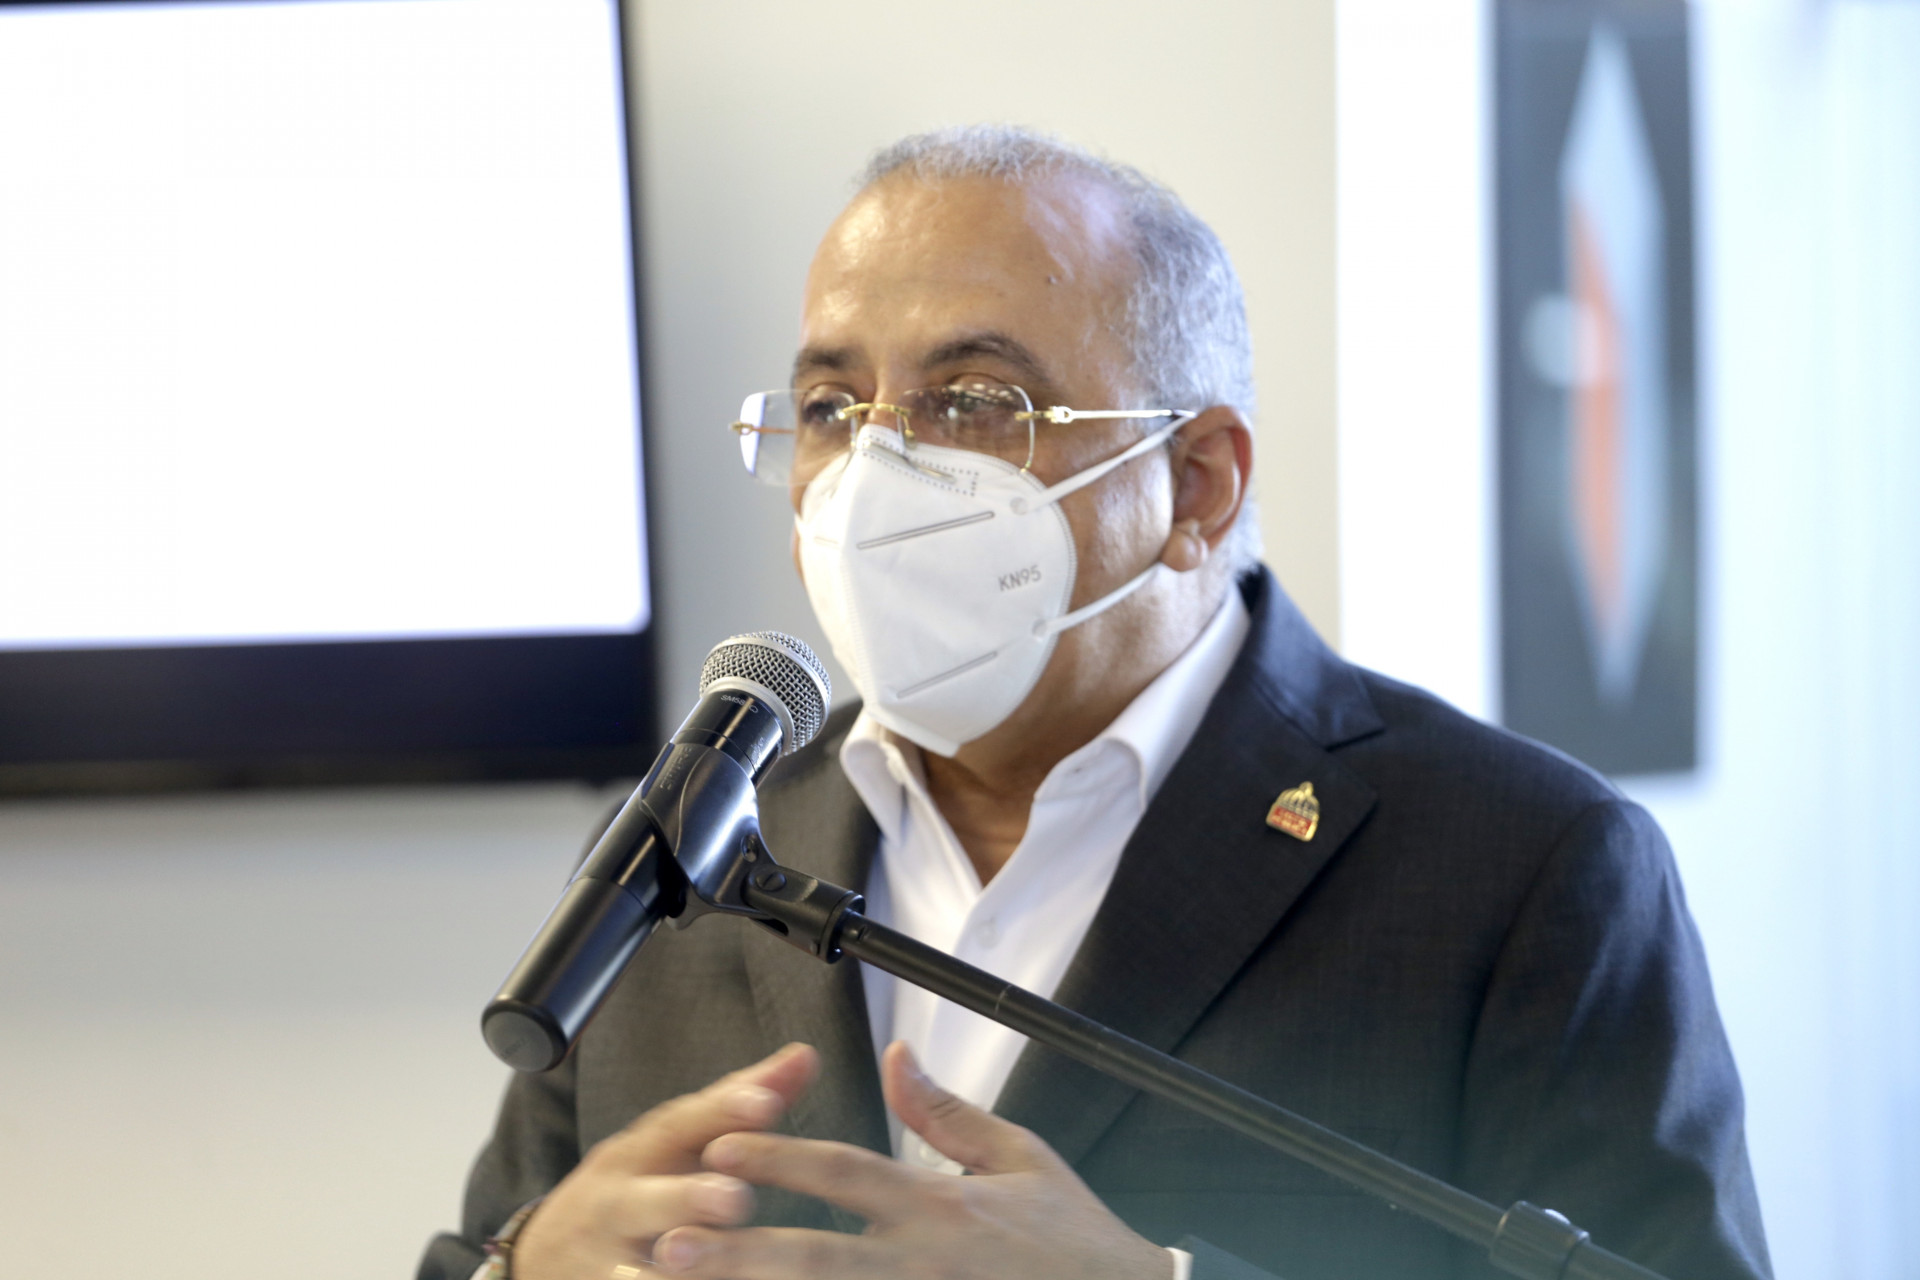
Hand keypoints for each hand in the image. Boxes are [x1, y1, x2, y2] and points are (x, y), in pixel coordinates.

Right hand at [513, 1042, 818, 1279]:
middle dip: (690, 1198)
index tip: (767, 1102)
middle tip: (735, 1199)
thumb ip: (737, 1106)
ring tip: (717, 1270)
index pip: (680, 1124)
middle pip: (654, 1200)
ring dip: (680, 1269)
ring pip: (643, 1269)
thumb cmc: (635, 1189)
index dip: (723, 1112)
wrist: (542, 1257)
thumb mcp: (673, 1147)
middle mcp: (618, 1203)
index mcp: (640, 1152)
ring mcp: (604, 1260)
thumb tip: (807, 1055)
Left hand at [649, 1041, 1171, 1279]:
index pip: (846, 1172)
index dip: (779, 1158)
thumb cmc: (1077, 1246)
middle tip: (667, 1245)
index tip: (720, 1145)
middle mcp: (923, 1265)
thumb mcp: (1024, 1159)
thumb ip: (948, 1114)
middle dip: (737, 1253)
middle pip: (814, 1258)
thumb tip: (895, 1058)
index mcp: (941, 1206)